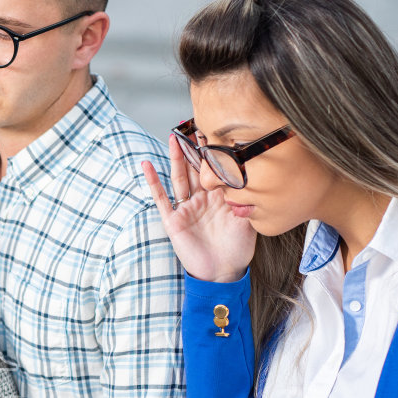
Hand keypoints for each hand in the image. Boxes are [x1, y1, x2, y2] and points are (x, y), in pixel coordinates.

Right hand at [141, 134, 256, 282]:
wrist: (223, 272)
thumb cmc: (237, 248)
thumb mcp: (248, 219)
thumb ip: (246, 198)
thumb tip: (250, 175)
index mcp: (220, 197)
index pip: (215, 169)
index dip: (213, 151)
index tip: (213, 130)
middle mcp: (202, 199)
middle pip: (196, 168)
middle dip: (194, 148)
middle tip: (191, 126)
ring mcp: (186, 208)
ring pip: (180, 178)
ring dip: (176, 159)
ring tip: (173, 138)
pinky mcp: (173, 220)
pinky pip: (161, 199)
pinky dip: (153, 182)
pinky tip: (146, 166)